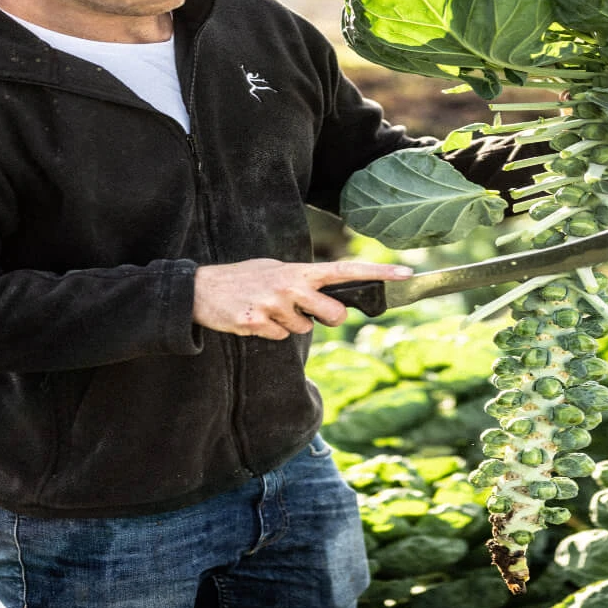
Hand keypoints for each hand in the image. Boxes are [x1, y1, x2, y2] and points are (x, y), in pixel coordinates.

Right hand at [192, 258, 412, 338]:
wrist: (201, 289)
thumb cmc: (245, 278)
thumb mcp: (277, 269)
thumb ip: (306, 282)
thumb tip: (334, 300)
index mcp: (299, 270)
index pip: (346, 271)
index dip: (378, 274)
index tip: (406, 274)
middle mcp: (291, 286)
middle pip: (334, 314)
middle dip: (327, 319)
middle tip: (306, 310)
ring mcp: (274, 305)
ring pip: (303, 330)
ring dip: (289, 324)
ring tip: (267, 308)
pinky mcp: (257, 323)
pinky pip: (279, 337)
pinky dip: (270, 332)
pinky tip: (254, 317)